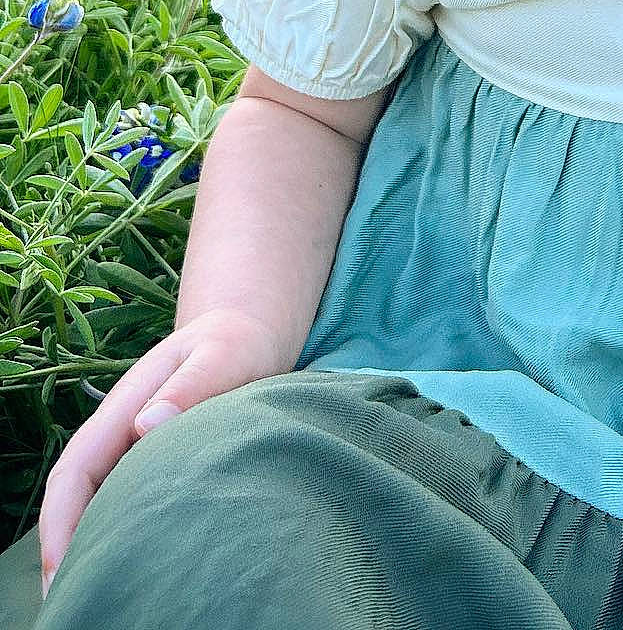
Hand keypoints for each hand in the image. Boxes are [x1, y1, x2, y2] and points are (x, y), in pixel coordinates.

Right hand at [37, 306, 290, 601]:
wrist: (247, 335)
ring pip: (103, 509)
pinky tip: (145, 573)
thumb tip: (148, 426)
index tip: (61, 569)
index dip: (60, 523)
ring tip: (102, 602)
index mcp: (123, 410)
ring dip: (97, 551)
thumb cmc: (236, 344)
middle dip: (69, 554)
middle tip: (75, 606)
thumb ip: (193, 385)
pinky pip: (133, 508)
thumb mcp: (223, 354)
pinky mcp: (159, 469)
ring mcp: (136, 455)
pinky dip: (128, 539)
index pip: (74, 472)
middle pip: (78, 503)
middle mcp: (120, 438)